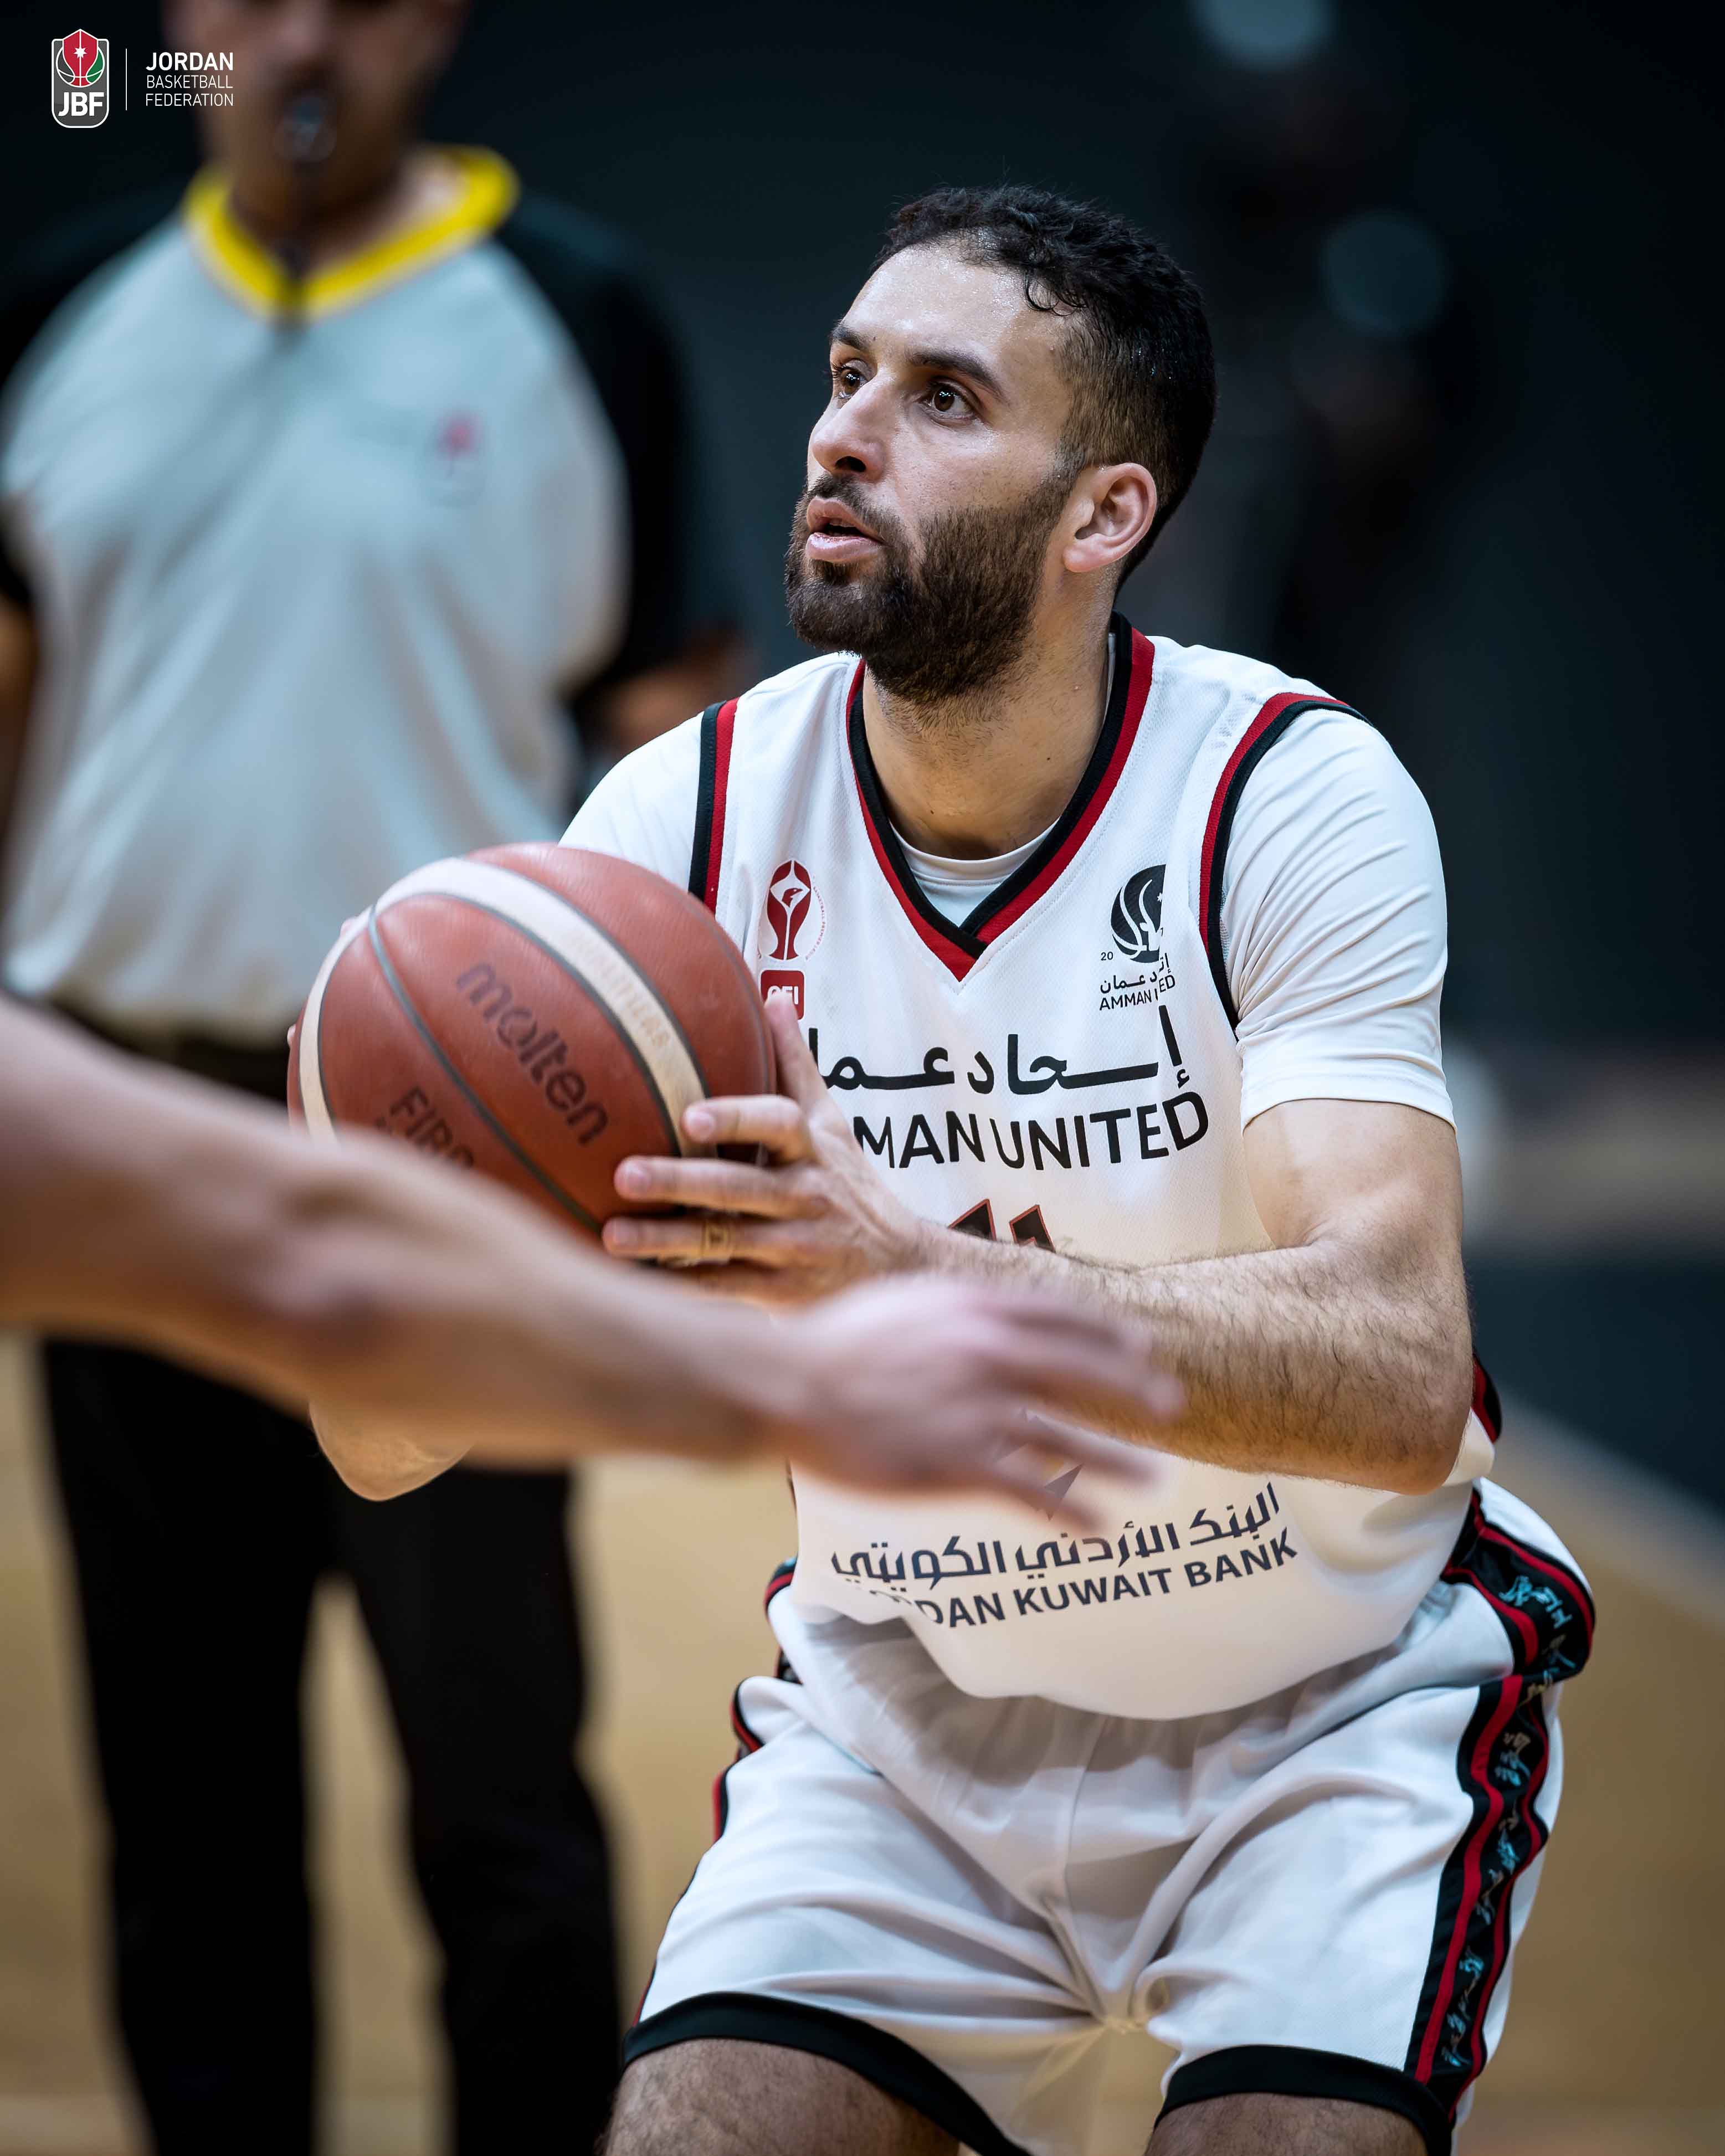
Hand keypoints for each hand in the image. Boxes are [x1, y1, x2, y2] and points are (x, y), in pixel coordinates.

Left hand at [602, 995, 927, 1300]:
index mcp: (812, 1150)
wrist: (897, 1266)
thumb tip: (773, 995)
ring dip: (665, 1241)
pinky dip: (678, 1288)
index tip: (688, 1118)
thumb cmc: (848, 1184)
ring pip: (723, 1243)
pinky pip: (722, 1289)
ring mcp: (793, 1249)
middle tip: (623, 1174)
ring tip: (609, 1237)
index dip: (735, 1119)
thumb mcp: (832, 1125)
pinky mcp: (780, 1293)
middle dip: (681, 1183)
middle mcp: (805, 1197)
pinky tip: (631, 1284)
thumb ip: (797, 1065)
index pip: (778, 1125)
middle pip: (740, 1187)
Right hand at [757, 1276, 1181, 1525]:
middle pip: (1081, 1371)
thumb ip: (953, 1307)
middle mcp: (988, 1354)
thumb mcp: (902, 1300)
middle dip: (1132, 1388)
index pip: (1062, 1314)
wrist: (789, 1382)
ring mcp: (977, 1410)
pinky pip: (1030, 1491)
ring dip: (1117, 1461)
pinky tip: (1100, 1528)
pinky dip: (1071, 1511)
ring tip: (1155, 1480)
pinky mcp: (957, 1463)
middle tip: (1172, 1403)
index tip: (1141, 1344)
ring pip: (1067, 1438)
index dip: (1108, 1331)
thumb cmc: (832, 1341)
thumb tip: (983, 1311)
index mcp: (974, 1308)